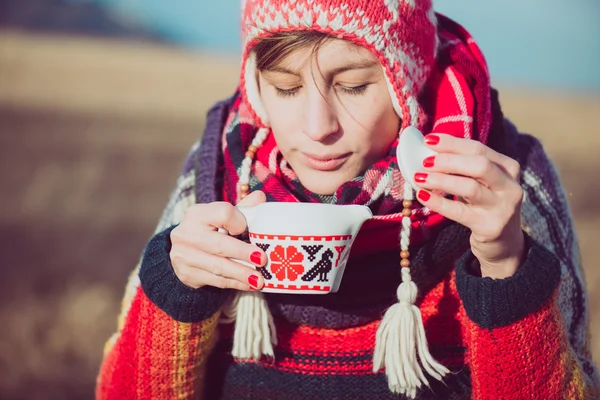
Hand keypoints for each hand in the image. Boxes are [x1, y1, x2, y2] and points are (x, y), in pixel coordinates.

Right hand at [169, 190, 266, 289]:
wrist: (185, 251)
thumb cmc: (210, 230)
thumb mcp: (222, 216)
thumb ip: (242, 208)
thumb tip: (260, 196)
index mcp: (197, 213)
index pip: (223, 214)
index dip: (239, 222)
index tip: (247, 230)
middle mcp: (186, 233)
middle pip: (220, 244)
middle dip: (243, 253)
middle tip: (262, 260)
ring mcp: (183, 256)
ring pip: (218, 266)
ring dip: (241, 274)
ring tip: (259, 279)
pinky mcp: (186, 274)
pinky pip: (215, 281)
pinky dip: (234, 283)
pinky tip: (248, 285)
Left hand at [413, 134, 524, 278]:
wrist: (504, 244)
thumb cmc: (484, 206)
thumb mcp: (481, 183)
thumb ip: (462, 167)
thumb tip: (427, 150)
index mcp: (508, 168)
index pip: (478, 148)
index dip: (452, 143)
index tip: (428, 139)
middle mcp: (510, 186)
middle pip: (479, 164)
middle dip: (448, 161)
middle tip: (424, 162)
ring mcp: (503, 207)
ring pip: (470, 188)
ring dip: (441, 180)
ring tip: (419, 177)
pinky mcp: (491, 227)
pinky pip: (459, 212)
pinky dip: (439, 203)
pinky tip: (423, 196)